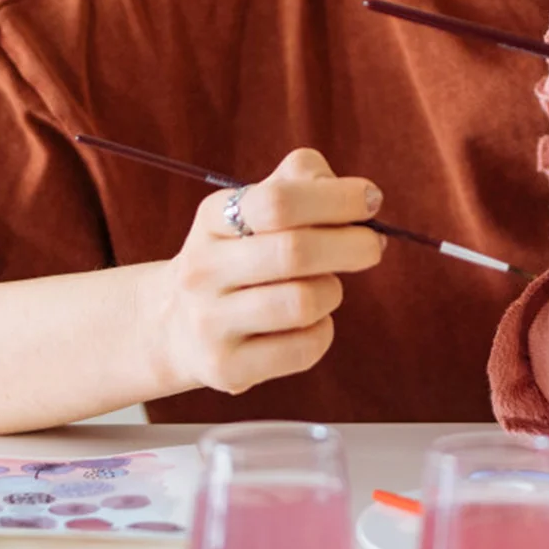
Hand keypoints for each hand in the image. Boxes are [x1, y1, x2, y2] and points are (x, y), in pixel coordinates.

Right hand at [147, 148, 385, 395]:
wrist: (176, 327)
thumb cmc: (242, 253)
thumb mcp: (257, 207)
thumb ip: (304, 181)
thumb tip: (361, 197)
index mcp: (213, 218)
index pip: (278, 201)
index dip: (336, 199)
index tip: (370, 200)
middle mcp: (202, 269)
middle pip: (296, 252)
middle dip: (353, 245)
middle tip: (373, 245)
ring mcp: (209, 322)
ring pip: (304, 302)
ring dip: (332, 291)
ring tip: (325, 286)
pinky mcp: (227, 367)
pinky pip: (304, 348)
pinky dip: (323, 332)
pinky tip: (311, 323)